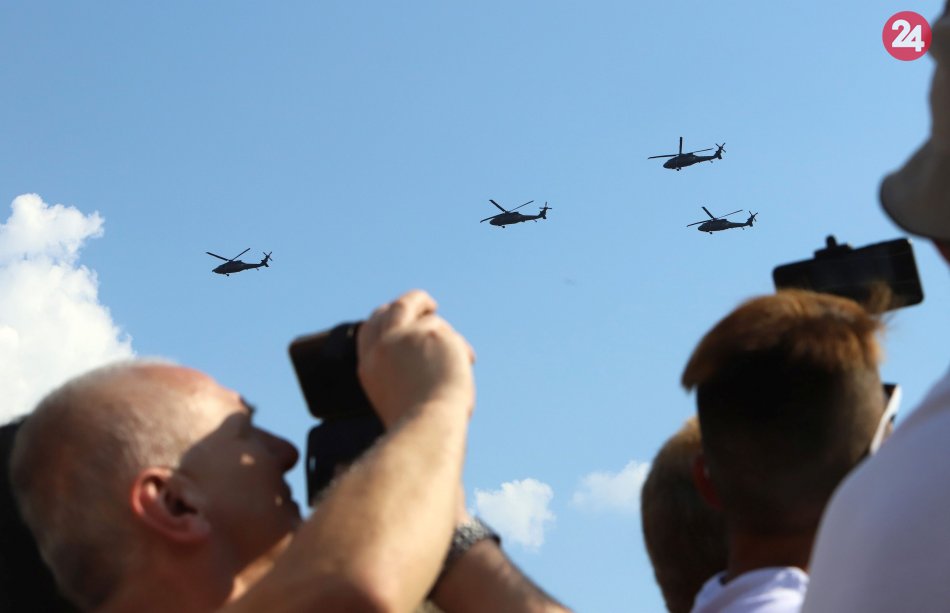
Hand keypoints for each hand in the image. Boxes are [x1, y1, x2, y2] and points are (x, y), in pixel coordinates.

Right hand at [357, 290, 474, 427]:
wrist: (429, 426)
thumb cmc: (419, 426)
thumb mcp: (399, 399)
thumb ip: (404, 374)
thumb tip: (429, 361)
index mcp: (370, 366)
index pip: (370, 328)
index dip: (385, 318)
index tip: (401, 317)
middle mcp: (382, 347)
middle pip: (393, 309)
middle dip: (412, 302)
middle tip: (429, 305)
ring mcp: (405, 337)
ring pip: (422, 311)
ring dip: (441, 324)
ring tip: (458, 350)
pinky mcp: (431, 333)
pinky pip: (450, 335)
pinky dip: (460, 349)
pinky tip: (468, 361)